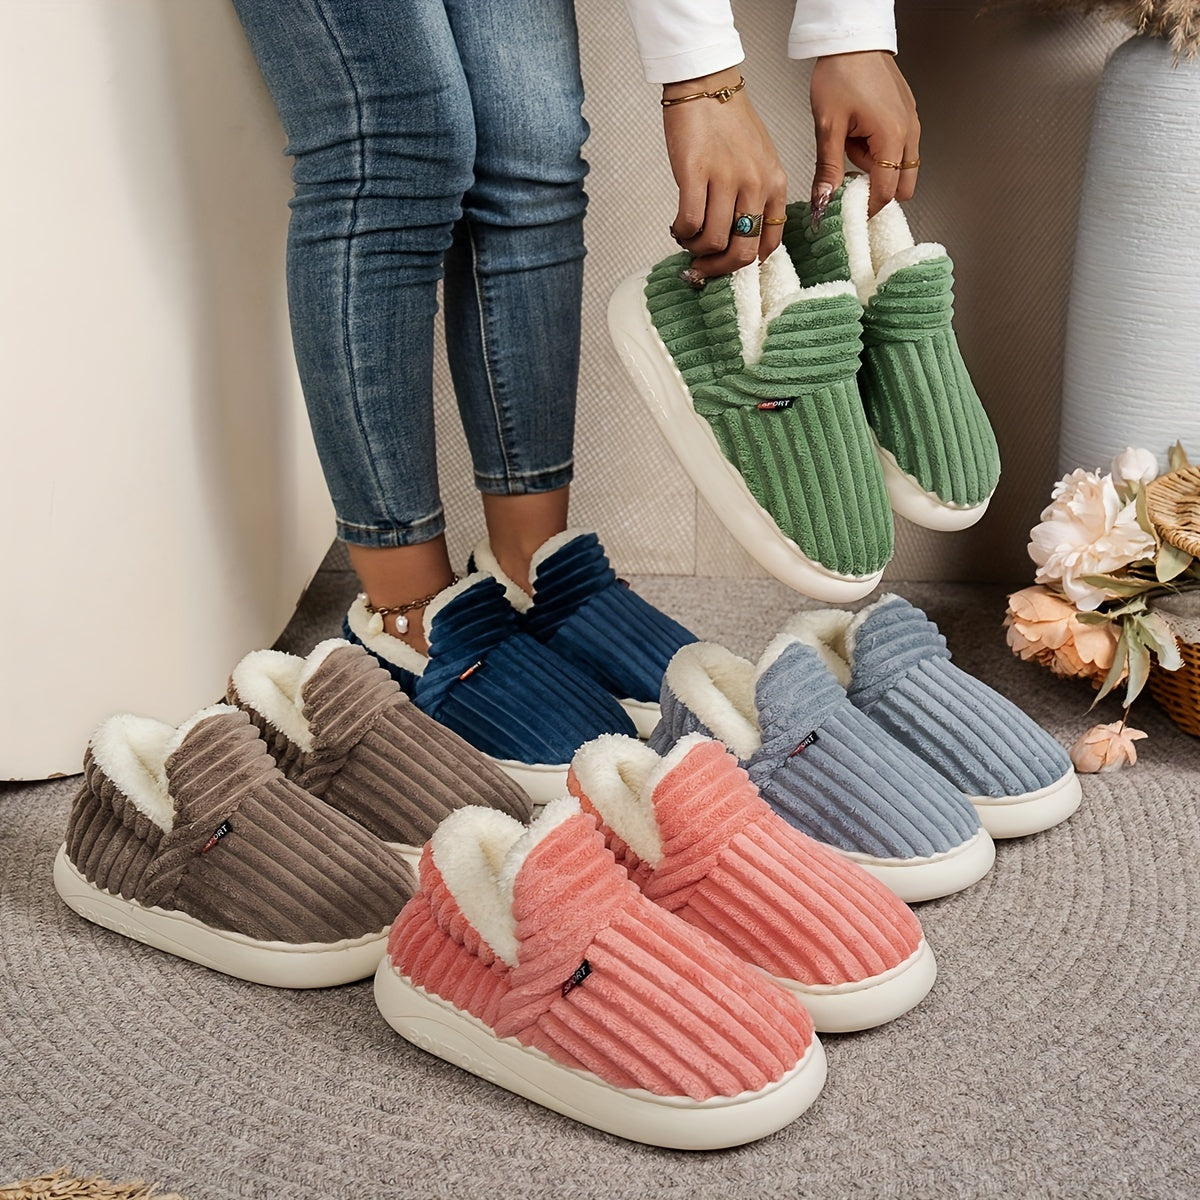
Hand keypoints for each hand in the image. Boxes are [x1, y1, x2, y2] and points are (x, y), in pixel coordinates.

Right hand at [661, 68, 786, 279]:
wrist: (707, 86)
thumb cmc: (730, 124)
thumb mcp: (759, 161)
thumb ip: (755, 198)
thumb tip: (735, 239)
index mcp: (775, 184)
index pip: (768, 244)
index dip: (744, 264)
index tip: (726, 263)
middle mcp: (755, 185)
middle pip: (742, 252)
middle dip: (718, 268)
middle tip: (701, 266)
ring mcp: (727, 179)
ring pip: (713, 241)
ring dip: (695, 249)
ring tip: (687, 237)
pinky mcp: (696, 174)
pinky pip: (690, 223)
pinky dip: (680, 232)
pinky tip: (677, 225)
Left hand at [809, 51, 919, 218]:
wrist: (853, 40)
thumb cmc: (842, 72)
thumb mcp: (828, 127)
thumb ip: (828, 169)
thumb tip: (823, 201)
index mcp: (892, 138)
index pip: (887, 192)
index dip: (868, 207)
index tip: (850, 212)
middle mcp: (909, 132)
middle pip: (904, 185)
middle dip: (879, 189)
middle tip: (851, 180)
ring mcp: (911, 122)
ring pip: (901, 166)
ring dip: (878, 168)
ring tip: (852, 144)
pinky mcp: (907, 115)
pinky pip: (899, 146)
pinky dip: (881, 150)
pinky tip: (860, 134)